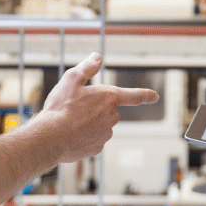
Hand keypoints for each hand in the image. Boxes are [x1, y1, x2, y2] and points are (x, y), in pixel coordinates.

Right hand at [39, 53, 158, 162]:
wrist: (51, 136)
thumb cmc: (61, 107)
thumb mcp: (71, 79)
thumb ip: (87, 67)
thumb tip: (97, 57)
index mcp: (109, 97)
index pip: (133, 95)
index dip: (145, 95)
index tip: (155, 96)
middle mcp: (112, 116)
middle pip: (108, 111)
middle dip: (95, 109)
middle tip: (75, 109)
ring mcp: (106, 134)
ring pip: (99, 126)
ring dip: (88, 123)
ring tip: (69, 122)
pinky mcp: (97, 148)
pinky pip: (93, 139)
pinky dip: (84, 137)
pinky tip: (71, 135)